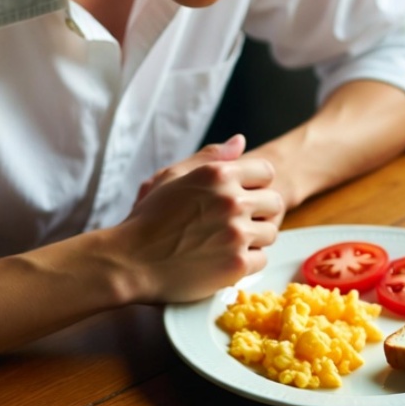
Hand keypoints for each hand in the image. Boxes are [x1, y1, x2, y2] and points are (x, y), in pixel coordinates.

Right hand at [115, 135, 284, 302]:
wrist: (130, 260)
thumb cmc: (149, 218)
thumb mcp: (173, 176)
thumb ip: (210, 156)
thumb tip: (241, 141)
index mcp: (218, 174)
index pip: (266, 172)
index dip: (255, 185)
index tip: (241, 198)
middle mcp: (232, 200)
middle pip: (274, 203)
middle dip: (258, 213)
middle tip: (234, 223)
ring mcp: (236, 233)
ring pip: (270, 233)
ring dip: (254, 239)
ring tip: (226, 242)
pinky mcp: (236, 264)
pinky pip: (261, 260)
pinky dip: (246, 263)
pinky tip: (222, 260)